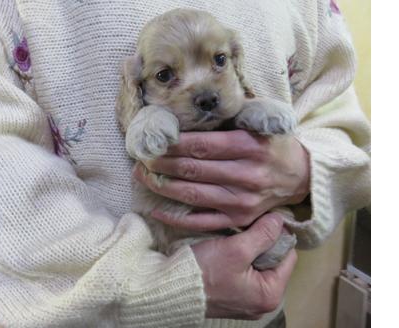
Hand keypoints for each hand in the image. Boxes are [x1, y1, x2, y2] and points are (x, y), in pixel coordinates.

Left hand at [133, 130, 309, 229]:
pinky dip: (176, 218)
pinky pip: (202, 222)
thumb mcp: (261, 123)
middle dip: (161, 163)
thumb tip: (192, 106)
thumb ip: (232, 115)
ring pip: (193, 195)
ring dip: (162, 187)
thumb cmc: (274, 145)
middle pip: (193, 170)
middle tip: (141, 157)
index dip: (174, 144)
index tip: (154, 139)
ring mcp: (241, 201)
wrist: (300, 177)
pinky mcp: (238, 219)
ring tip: (142, 176)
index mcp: (250, 147)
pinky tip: (156, 210)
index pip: (203, 145)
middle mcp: (246, 176)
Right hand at [192, 213, 297, 318]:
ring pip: (257, 266)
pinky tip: (225, 250)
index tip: (261, 221)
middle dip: (261, 243)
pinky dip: (237, 260)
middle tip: (244, 229)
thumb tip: (280, 220)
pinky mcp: (232, 298)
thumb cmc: (204, 272)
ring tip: (233, 238)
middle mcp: (262, 303)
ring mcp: (246, 301)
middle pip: (273, 262)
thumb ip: (262, 234)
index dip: (277, 235)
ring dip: (248, 250)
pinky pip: (243, 273)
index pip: (288, 257)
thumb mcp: (236, 249)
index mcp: (270, 295)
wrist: (169, 289)